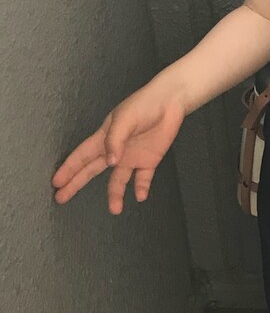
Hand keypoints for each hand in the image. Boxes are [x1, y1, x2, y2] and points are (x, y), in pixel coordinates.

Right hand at [51, 80, 186, 214]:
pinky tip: (140, 196)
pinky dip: (141, 188)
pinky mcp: (149, 160)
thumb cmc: (144, 105)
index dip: (68, 169)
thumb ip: (114, 141)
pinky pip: (143, 178)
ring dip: (115, 194)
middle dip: (76, 184)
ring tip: (115, 209)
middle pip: (91, 170)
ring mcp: (132, 157)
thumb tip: (109, 162)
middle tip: (62, 198)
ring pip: (118, 180)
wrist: (170, 102)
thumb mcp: (124, 119)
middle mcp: (115, 150)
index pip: (82, 156)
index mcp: (104, 138)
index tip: (56, 182)